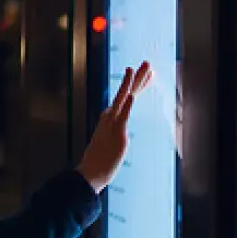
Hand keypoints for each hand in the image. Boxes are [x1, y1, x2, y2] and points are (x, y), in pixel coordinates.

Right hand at [77, 61, 152, 192]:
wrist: (89, 174)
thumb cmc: (99, 161)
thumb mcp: (109, 142)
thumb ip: (114, 134)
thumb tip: (119, 134)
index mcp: (110, 118)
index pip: (126, 97)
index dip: (136, 84)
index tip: (146, 74)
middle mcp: (110, 117)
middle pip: (126, 92)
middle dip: (137, 77)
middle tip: (147, 63)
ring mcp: (113, 124)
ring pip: (125, 99)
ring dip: (133, 83)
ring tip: (142, 69)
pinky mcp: (117, 134)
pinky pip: (123, 117)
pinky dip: (127, 105)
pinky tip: (132, 95)